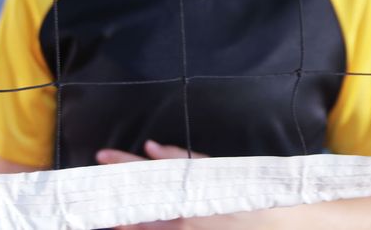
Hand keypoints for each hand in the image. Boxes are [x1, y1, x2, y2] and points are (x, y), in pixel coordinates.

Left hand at [97, 142, 266, 228]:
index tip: (103, 155)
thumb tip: (151, 148)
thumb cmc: (250, 196)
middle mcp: (181, 218)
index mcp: (189, 192)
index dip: (124, 164)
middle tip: (89, 187)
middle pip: (137, 205)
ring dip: (120, 218)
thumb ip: (184, 160)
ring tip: (100, 210)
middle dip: (113, 194)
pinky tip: (126, 224)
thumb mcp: (219, 171)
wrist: (281, 227)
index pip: (148, 174)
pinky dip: (140, 228)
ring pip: (142, 228)